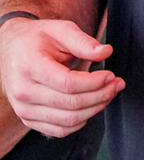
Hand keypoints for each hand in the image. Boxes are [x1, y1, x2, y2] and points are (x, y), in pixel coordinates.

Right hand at [0, 17, 123, 136]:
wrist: (11, 50)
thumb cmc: (37, 39)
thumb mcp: (61, 30)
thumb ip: (83, 42)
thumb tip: (105, 52)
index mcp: (30, 67)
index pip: (68, 84)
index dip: (95, 83)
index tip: (111, 75)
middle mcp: (23, 91)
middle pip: (71, 104)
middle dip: (101, 95)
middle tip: (116, 84)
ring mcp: (24, 108)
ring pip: (68, 120)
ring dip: (95, 109)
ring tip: (108, 94)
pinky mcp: (28, 118)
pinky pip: (59, 130)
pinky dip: (80, 121)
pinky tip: (91, 106)